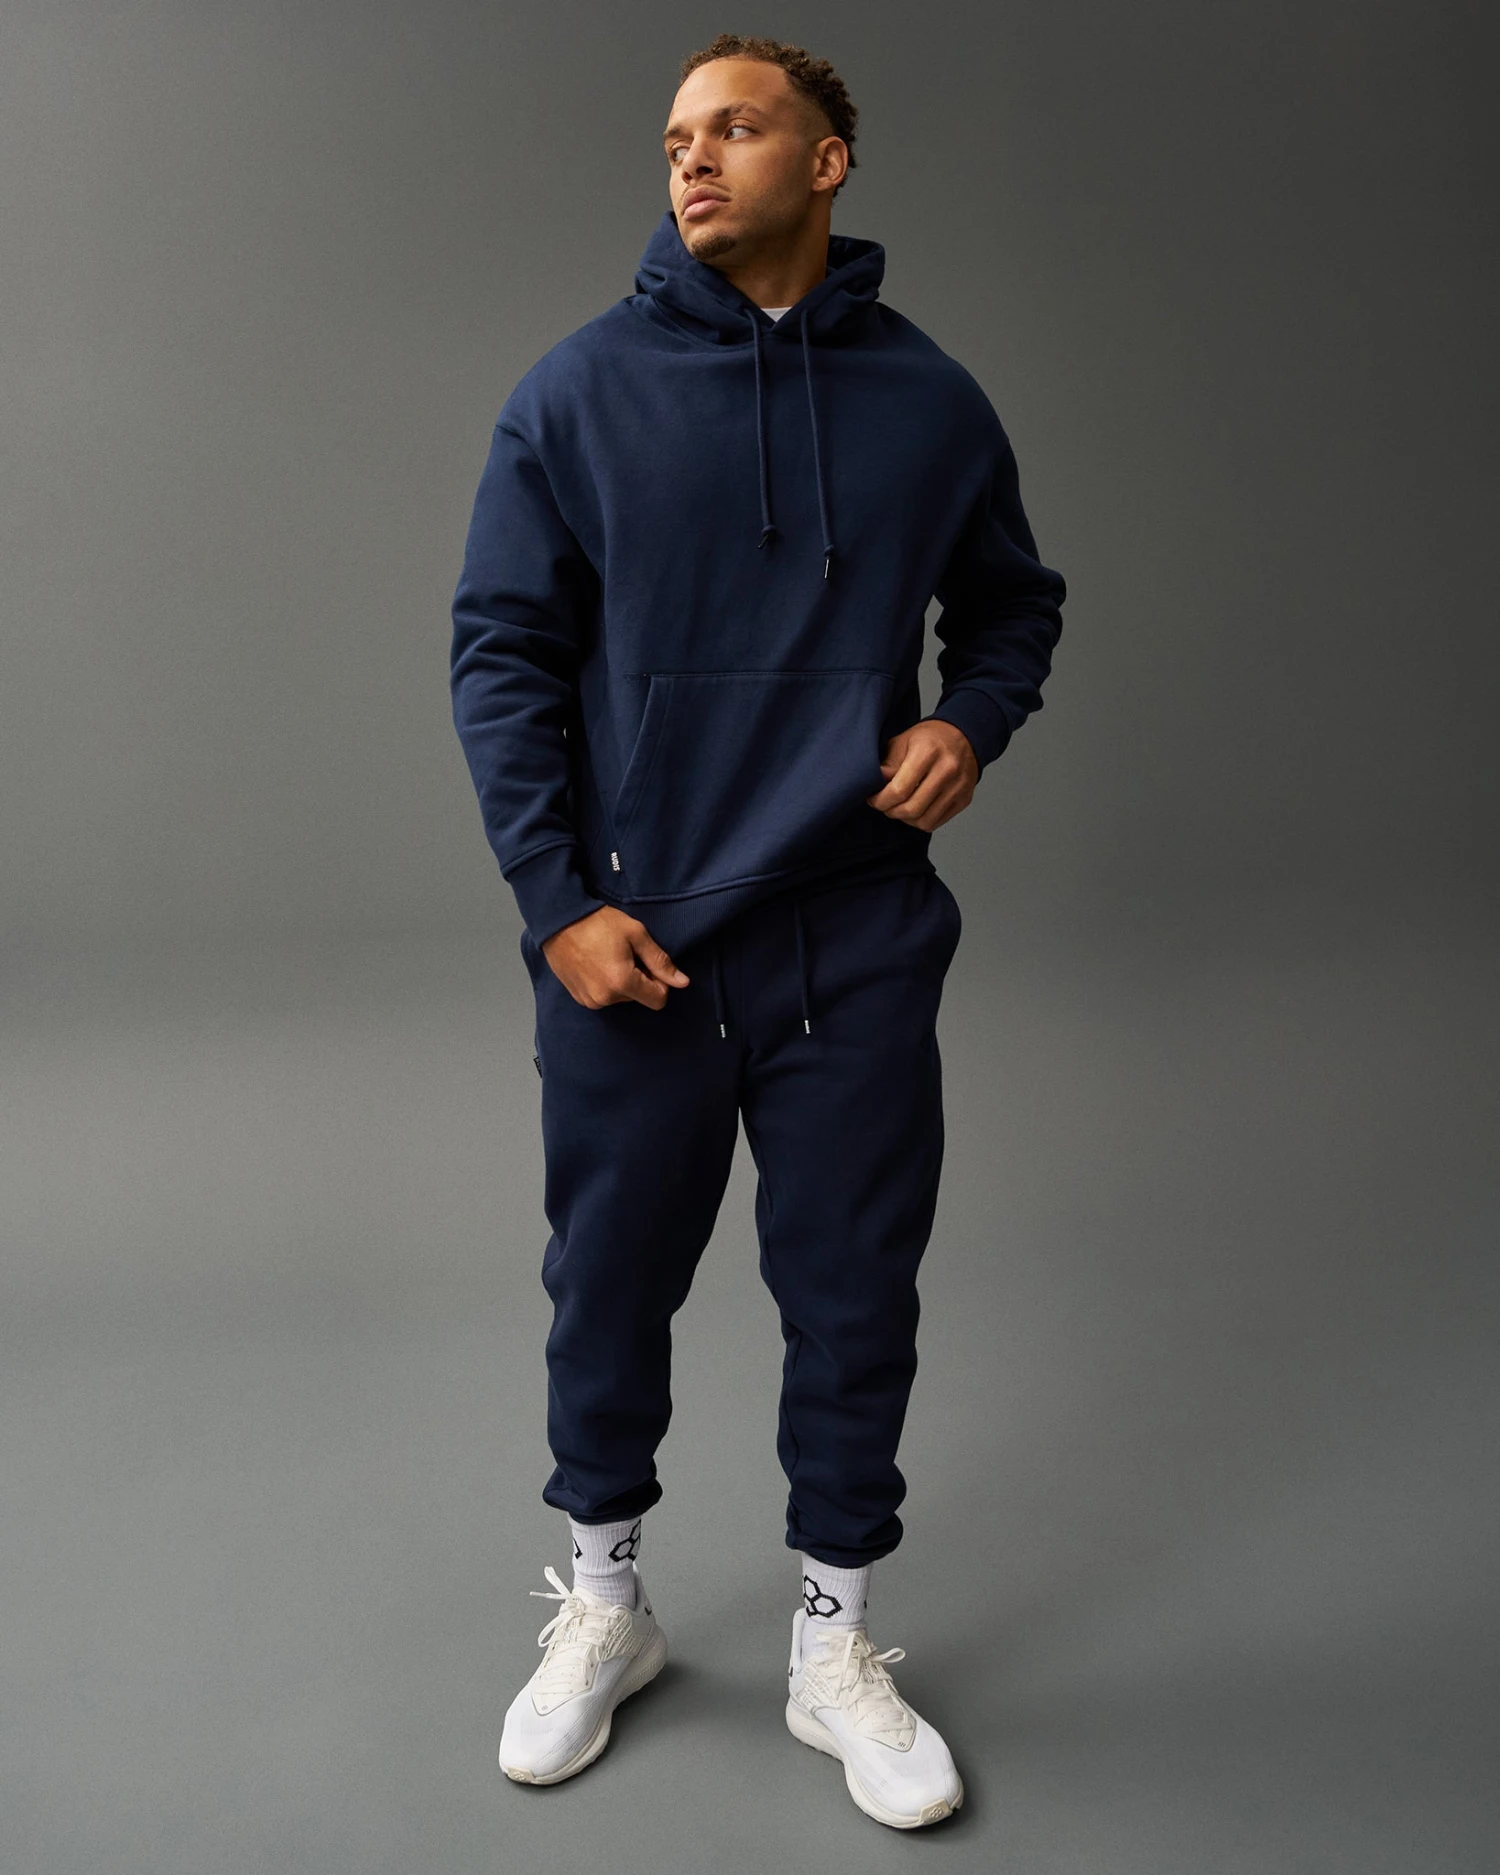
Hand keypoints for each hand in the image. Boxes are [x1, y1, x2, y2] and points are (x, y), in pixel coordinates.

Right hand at [541, 905, 689, 1010]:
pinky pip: (603, 997)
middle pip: (638, 998)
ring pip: (621, 998)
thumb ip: (660, 961)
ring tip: (607, 956)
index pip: (658, 1000)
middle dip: (639, 979)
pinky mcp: (579, 998)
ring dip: (621, 981)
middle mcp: (605, 998)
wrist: (559, 920)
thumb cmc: (598, 922)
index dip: (660, 982)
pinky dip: (605, 984)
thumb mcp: (635, 934)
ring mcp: (589, 1000)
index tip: (648, 963)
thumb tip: (683, 983)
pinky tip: (596, 963)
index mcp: (622, 983)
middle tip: (625, 954)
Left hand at [866, 719, 978, 830]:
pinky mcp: (964, 799)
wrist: (963, 736)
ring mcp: (958, 787)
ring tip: (899, 807)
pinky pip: (936, 822)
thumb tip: (875, 785)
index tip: (873, 799)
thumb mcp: (903, 741)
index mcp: (928, 752)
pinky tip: (915, 809)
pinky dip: (920, 821)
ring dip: (906, 819)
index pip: (899, 790)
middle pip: (912, 808)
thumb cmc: (930, 739)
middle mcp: (947, 770)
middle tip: (884, 805)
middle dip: (891, 812)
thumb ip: (888, 764)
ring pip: (924, 820)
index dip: (880, 800)